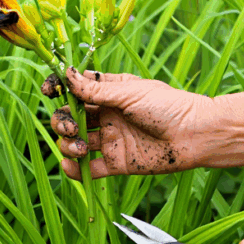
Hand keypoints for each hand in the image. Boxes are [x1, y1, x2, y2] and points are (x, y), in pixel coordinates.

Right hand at [45, 67, 217, 179]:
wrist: (195, 135)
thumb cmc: (168, 106)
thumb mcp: (129, 92)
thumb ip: (96, 89)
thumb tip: (67, 74)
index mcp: (111, 92)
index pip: (76, 90)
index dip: (60, 89)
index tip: (49, 91)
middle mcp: (108, 116)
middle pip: (71, 118)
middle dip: (62, 121)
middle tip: (71, 126)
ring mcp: (111, 139)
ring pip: (76, 143)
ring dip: (68, 144)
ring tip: (79, 146)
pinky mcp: (117, 163)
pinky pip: (90, 168)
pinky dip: (76, 169)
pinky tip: (72, 165)